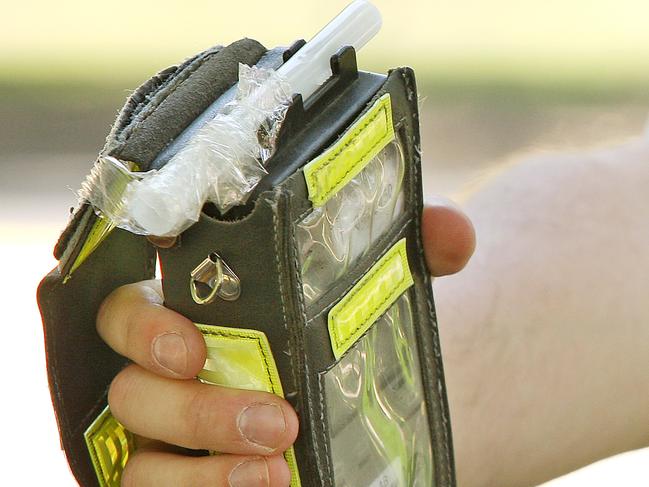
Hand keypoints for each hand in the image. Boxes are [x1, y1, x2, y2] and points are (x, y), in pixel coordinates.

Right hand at [98, 202, 474, 485]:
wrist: (351, 399)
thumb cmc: (339, 336)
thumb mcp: (372, 292)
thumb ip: (409, 254)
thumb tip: (451, 234)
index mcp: (189, 317)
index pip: (127, 310)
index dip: (142, 327)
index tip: (193, 347)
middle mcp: (162, 379)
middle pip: (134, 390)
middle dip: (195, 410)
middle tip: (276, 417)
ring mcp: (166, 440)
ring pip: (143, 461)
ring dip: (203, 471)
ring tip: (279, 469)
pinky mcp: (185, 478)